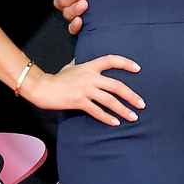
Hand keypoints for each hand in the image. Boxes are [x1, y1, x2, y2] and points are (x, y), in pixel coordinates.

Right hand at [22, 54, 143, 125]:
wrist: (42, 87)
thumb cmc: (57, 78)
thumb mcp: (72, 66)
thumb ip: (84, 66)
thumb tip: (89, 63)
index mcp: (89, 66)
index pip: (111, 60)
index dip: (125, 63)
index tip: (138, 69)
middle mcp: (89, 77)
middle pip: (116, 85)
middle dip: (131, 96)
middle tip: (142, 104)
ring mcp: (84, 89)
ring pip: (109, 100)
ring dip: (123, 109)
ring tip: (133, 117)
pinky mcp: (78, 101)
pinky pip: (97, 111)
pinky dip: (107, 118)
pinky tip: (115, 123)